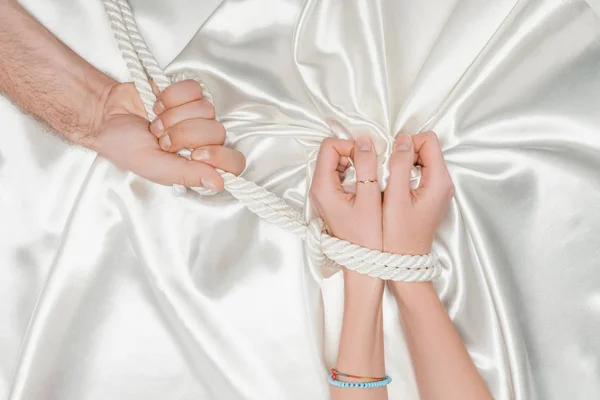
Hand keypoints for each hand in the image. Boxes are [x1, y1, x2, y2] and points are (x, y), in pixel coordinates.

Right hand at [86, 80, 245, 190]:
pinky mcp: (187, 93)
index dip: (219, 157)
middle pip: (218, 133)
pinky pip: (194, 89)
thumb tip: (219, 184)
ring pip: (207, 109)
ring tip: (156, 123)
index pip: (234, 162)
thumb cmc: (127, 147)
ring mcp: (196, 114)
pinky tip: (157, 105)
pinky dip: (171, 96)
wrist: (107, 116)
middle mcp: (203, 140)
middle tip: (162, 139)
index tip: (195, 155)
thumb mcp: (156, 167)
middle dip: (184, 135)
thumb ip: (188, 175)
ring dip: (173, 116)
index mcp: (200, 163)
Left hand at [310, 136, 382, 251]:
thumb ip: (367, 167)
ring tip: (370, 175)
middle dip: (352, 153)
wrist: (363, 264)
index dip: (350, 145)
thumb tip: (365, 142)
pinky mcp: (330, 201)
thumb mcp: (370, 198)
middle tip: (372, 164)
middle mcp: (317, 189)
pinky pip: (337, 176)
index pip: (329, 146)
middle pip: (330, 154)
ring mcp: (322, 195)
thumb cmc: (368, 237)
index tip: (368, 156)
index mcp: (323, 187)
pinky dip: (352, 174)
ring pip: (334, 164)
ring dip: (353, 163)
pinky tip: (365, 185)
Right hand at [383, 132, 453, 254]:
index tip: (390, 158)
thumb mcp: (395, 199)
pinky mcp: (431, 195)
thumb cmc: (398, 236)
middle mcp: (444, 183)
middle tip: (387, 168)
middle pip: (426, 148)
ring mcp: (439, 190)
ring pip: (422, 159)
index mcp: (439, 181)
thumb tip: (401, 140)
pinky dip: (405, 172)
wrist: (404, 262)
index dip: (407, 143)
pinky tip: (393, 186)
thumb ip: (399, 166)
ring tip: (388, 177)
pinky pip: (420, 172)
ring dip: (404, 162)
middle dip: (405, 152)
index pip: (428, 141)